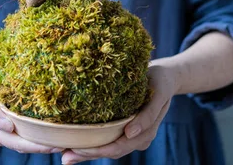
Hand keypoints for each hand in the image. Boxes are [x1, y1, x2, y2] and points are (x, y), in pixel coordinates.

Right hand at [0, 53, 62, 153]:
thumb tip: (8, 128)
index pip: (16, 142)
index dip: (36, 145)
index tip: (55, 143)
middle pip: (22, 146)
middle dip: (43, 147)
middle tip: (65, 144)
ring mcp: (3, 129)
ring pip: (24, 143)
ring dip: (42, 143)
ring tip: (62, 140)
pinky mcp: (9, 122)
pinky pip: (24, 134)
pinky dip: (37, 135)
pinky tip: (52, 131)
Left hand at [61, 62, 177, 163]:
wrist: (167, 75)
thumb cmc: (161, 80)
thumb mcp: (158, 93)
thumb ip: (148, 115)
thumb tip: (130, 133)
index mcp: (146, 133)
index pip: (118, 147)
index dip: (98, 150)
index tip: (78, 150)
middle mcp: (137, 138)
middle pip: (110, 151)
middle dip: (87, 155)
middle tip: (65, 157)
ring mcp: (131, 134)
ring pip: (107, 147)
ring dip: (87, 151)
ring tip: (65, 153)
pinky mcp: (124, 126)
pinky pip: (107, 138)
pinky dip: (92, 141)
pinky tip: (75, 141)